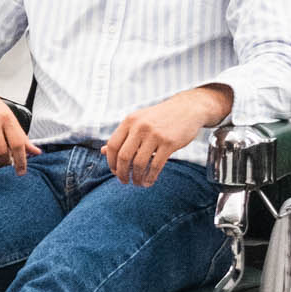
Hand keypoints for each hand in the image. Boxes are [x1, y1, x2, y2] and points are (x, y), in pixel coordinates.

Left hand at [103, 88, 222, 187]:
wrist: (187, 108)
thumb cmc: (160, 117)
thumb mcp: (138, 121)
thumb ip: (122, 136)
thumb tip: (103, 151)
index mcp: (129, 121)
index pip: (112, 145)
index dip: (111, 162)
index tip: (115, 171)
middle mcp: (140, 127)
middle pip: (123, 157)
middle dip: (121, 173)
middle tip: (124, 181)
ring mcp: (155, 134)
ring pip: (139, 164)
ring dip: (137, 178)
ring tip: (138, 182)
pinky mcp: (169, 143)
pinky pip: (156, 165)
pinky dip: (150, 177)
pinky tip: (149, 181)